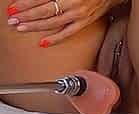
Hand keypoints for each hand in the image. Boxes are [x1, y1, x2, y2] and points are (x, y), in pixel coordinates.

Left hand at [6, 0, 120, 46]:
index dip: (25, 3)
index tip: (12, 8)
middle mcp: (72, 4)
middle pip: (44, 11)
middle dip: (26, 16)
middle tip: (13, 20)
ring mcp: (78, 15)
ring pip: (53, 23)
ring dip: (35, 26)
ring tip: (22, 28)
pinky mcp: (84, 23)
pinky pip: (68, 33)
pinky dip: (55, 38)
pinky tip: (43, 42)